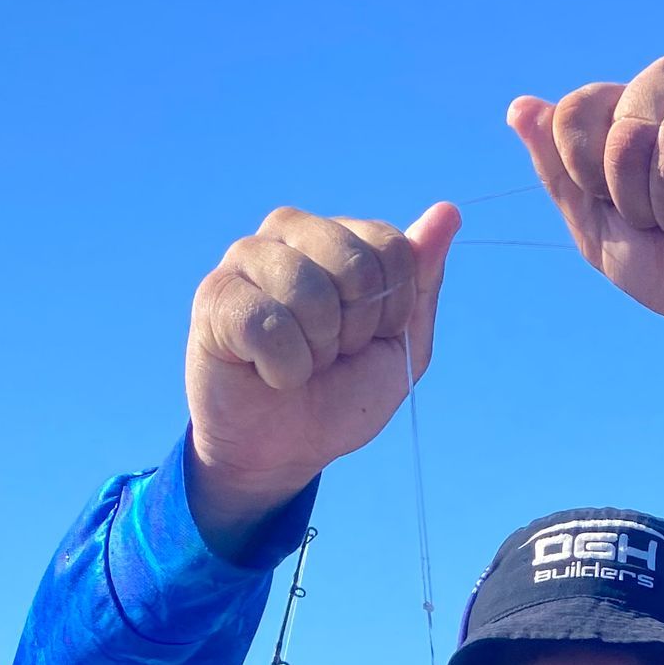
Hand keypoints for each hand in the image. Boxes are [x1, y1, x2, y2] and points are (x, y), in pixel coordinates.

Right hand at [186, 203, 460, 556]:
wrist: (282, 451)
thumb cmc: (338, 396)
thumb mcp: (400, 347)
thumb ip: (422, 282)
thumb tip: (448, 212)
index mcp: (341, 237)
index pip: (393, 248)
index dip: (391, 312)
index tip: (365, 340)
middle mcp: (292, 230)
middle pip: (356, 265)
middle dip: (354, 331)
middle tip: (329, 355)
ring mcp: (249, 255)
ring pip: (310, 292)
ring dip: (315, 352)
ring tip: (297, 362)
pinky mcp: (216, 293)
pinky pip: (268, 325)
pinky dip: (281, 369)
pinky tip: (265, 371)